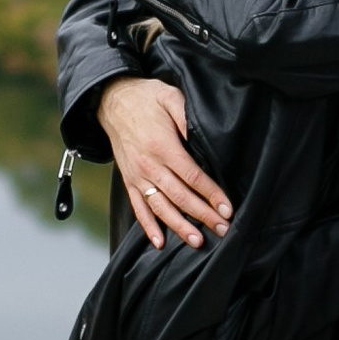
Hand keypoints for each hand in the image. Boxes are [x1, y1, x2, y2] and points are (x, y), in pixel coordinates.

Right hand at [97, 76, 231, 248]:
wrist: (111, 101)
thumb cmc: (145, 98)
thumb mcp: (170, 97)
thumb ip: (187, 117)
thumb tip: (202, 137)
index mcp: (163, 146)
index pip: (193, 176)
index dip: (211, 194)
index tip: (227, 209)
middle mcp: (149, 166)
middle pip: (181, 197)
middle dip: (203, 215)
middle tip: (223, 229)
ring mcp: (138, 176)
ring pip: (161, 207)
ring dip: (180, 226)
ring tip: (197, 241)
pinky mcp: (129, 181)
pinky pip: (139, 208)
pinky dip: (148, 227)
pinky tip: (160, 242)